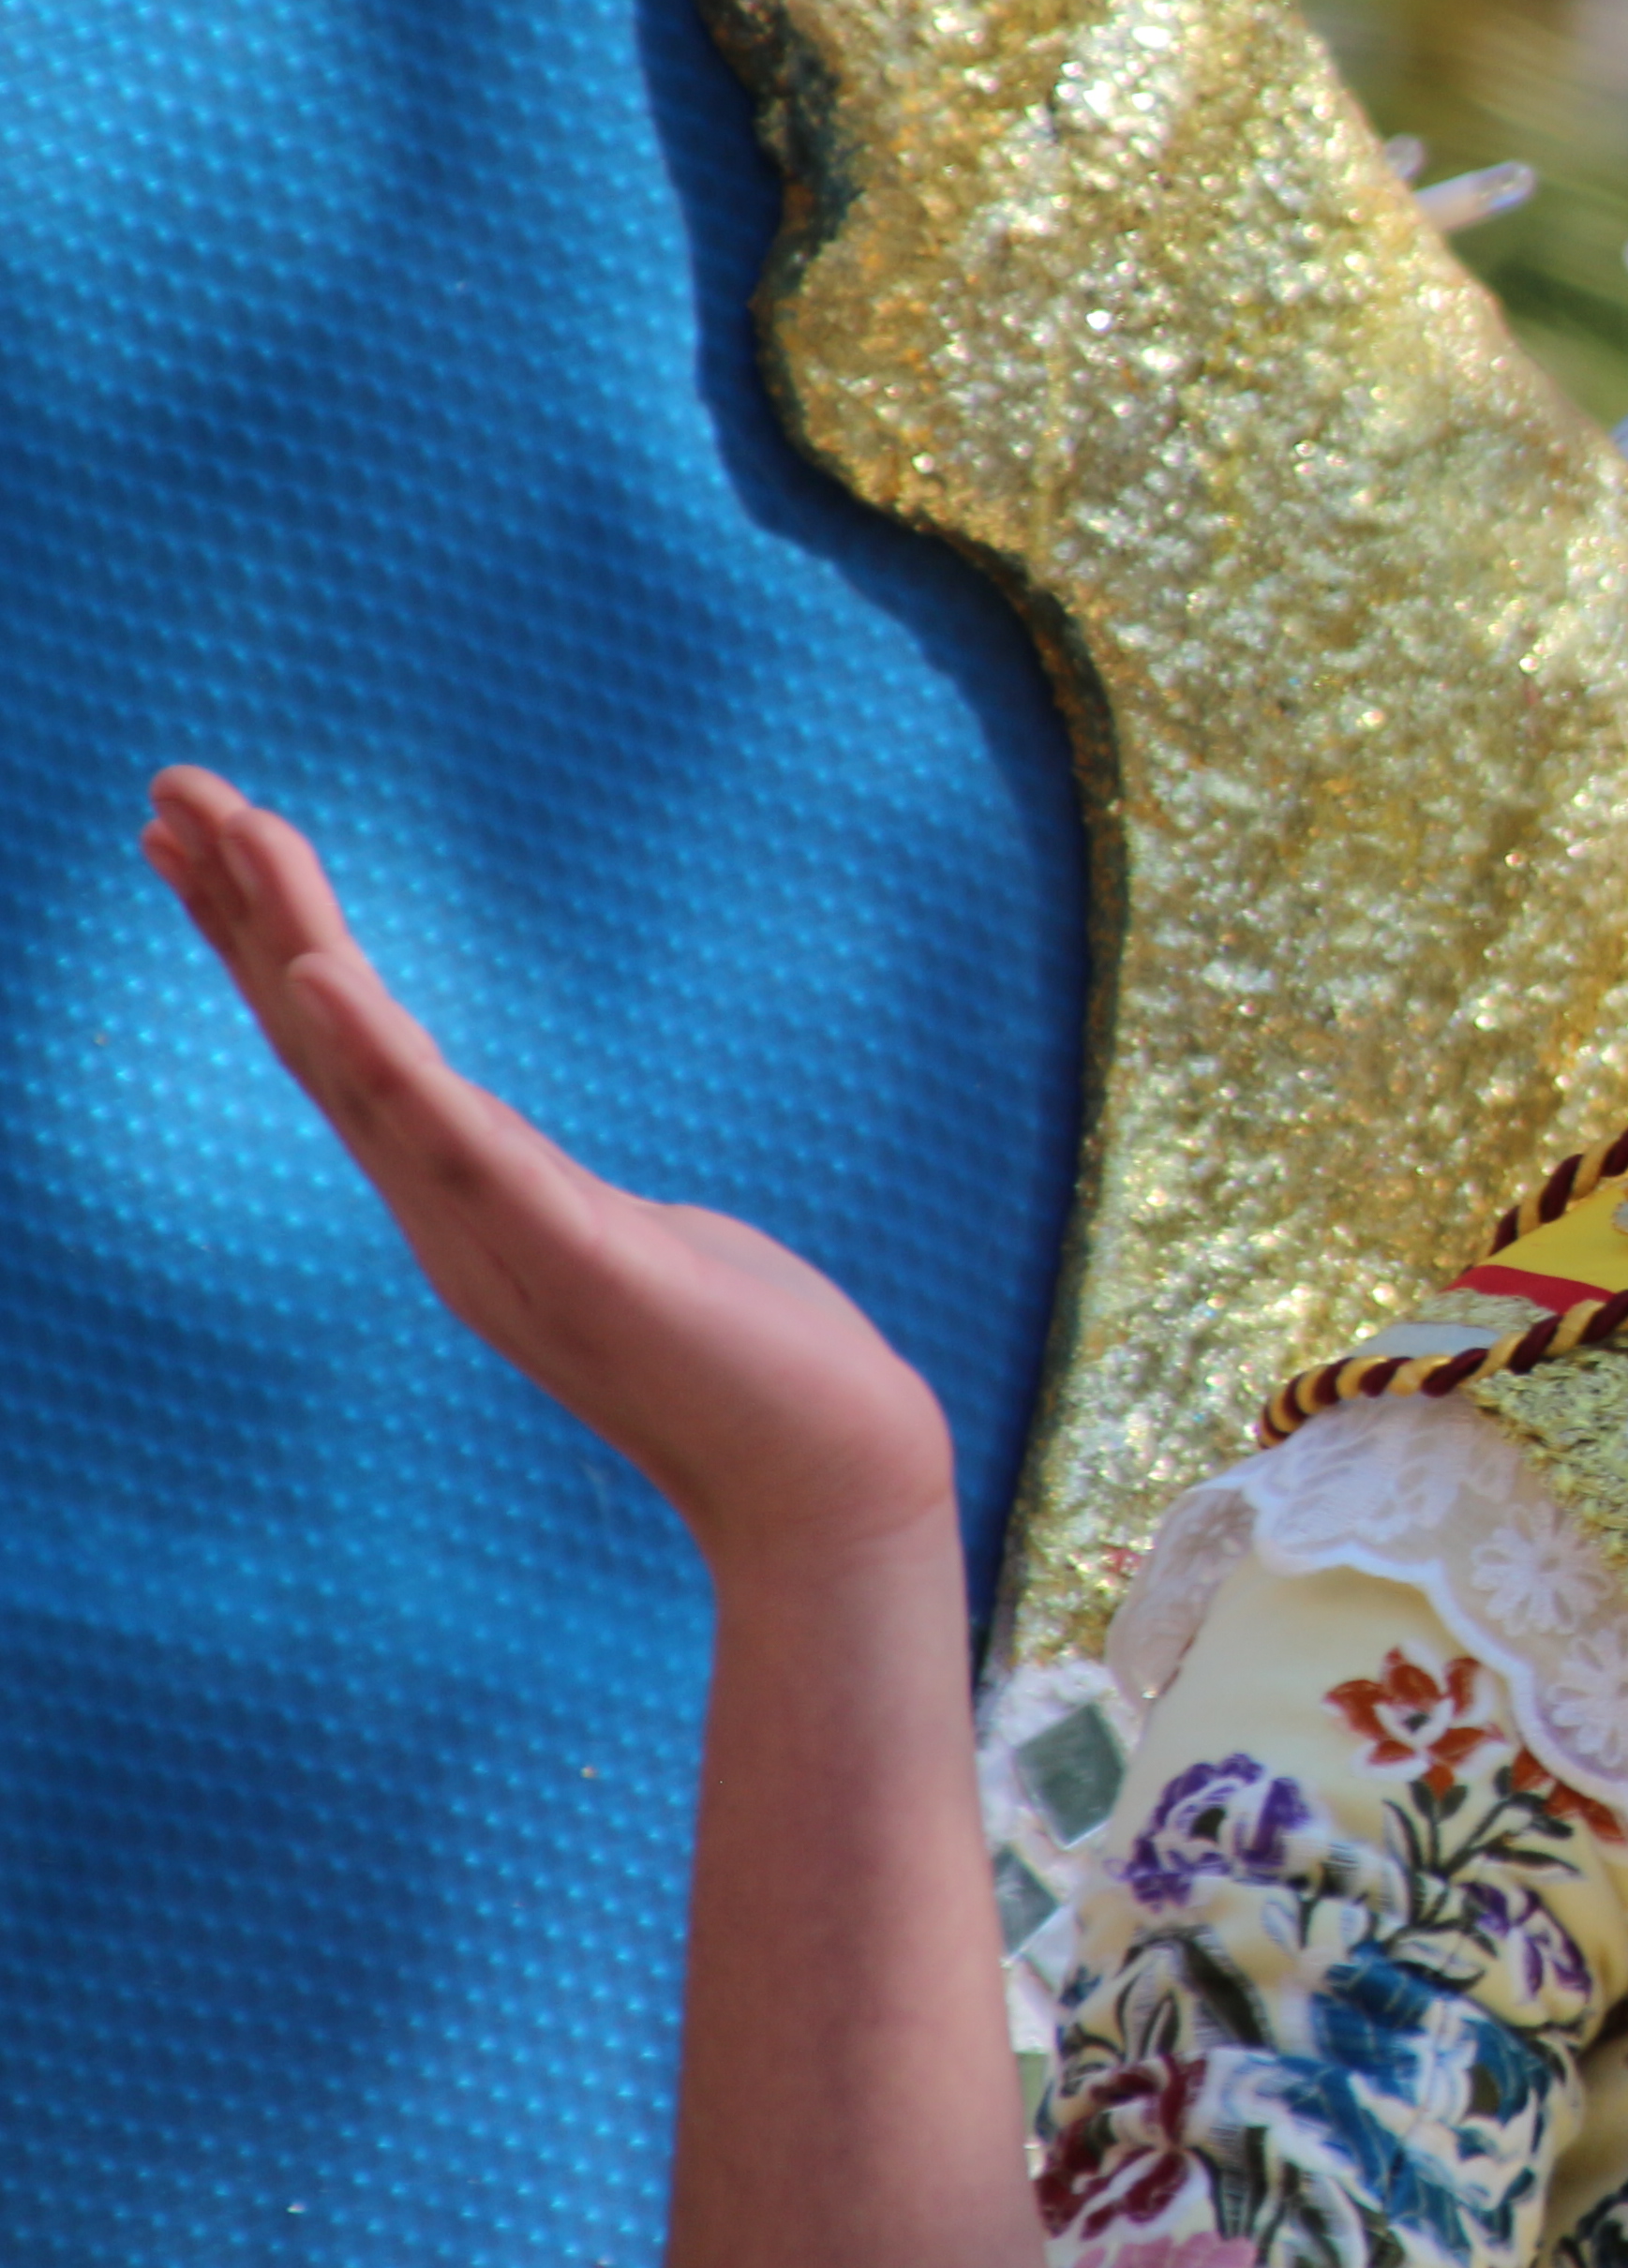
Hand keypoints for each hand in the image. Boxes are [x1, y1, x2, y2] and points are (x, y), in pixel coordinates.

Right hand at [141, 766, 960, 1571]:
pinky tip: (322, 974)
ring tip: (219, 832)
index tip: (198, 837)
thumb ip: (576, 1215)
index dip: (263, 942)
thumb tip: (578, 1201)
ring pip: (364, 1069)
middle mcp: (451, 1218)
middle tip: (167, 787)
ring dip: (288, 942)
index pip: (340, 1051)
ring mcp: (497, 1240)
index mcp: (469, 1201)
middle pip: (319, 1039)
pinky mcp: (571, 1257)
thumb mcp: (640, 1253)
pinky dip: (384, 1058)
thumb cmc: (747, 1363)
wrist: (819, 1479)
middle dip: (240, 908)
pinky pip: (459, 1143)